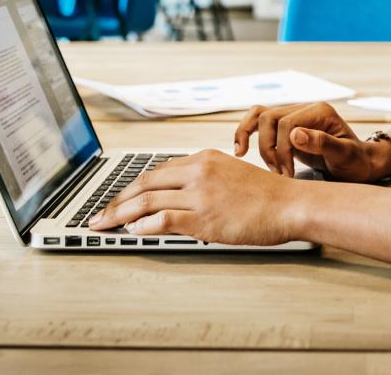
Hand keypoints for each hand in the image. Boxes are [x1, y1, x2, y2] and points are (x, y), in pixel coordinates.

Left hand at [86, 150, 297, 244]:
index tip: (118, 199)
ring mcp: (199, 194)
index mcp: (203, 158)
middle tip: (100, 214)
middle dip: (116, 201)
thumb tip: (175, 201)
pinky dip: (143, 227)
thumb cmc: (266, 196)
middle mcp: (197, 171)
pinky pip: (162, 221)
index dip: (132, 187)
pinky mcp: (203, 217)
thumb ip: (202, 182)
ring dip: (120, 215)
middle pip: (144, 184)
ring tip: (105, 226)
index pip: (156, 171)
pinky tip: (133, 232)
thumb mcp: (230, 175)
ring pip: (146, 202)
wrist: (290, 204)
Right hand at [233, 101, 390, 181]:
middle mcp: (304, 108)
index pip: (286, 123)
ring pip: (259, 116)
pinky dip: (246, 132)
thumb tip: (295, 135)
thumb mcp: (345, 155)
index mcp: (319, 111)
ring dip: (255, 141)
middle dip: (269, 148)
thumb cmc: (356, 161)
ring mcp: (294, 115)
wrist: (360, 163)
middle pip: (269, 118)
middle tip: (280, 173)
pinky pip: (259, 122)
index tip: (288, 174)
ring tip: (256, 161)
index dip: (281, 149)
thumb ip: (323, 143)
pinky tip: (240, 150)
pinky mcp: (286, 127)